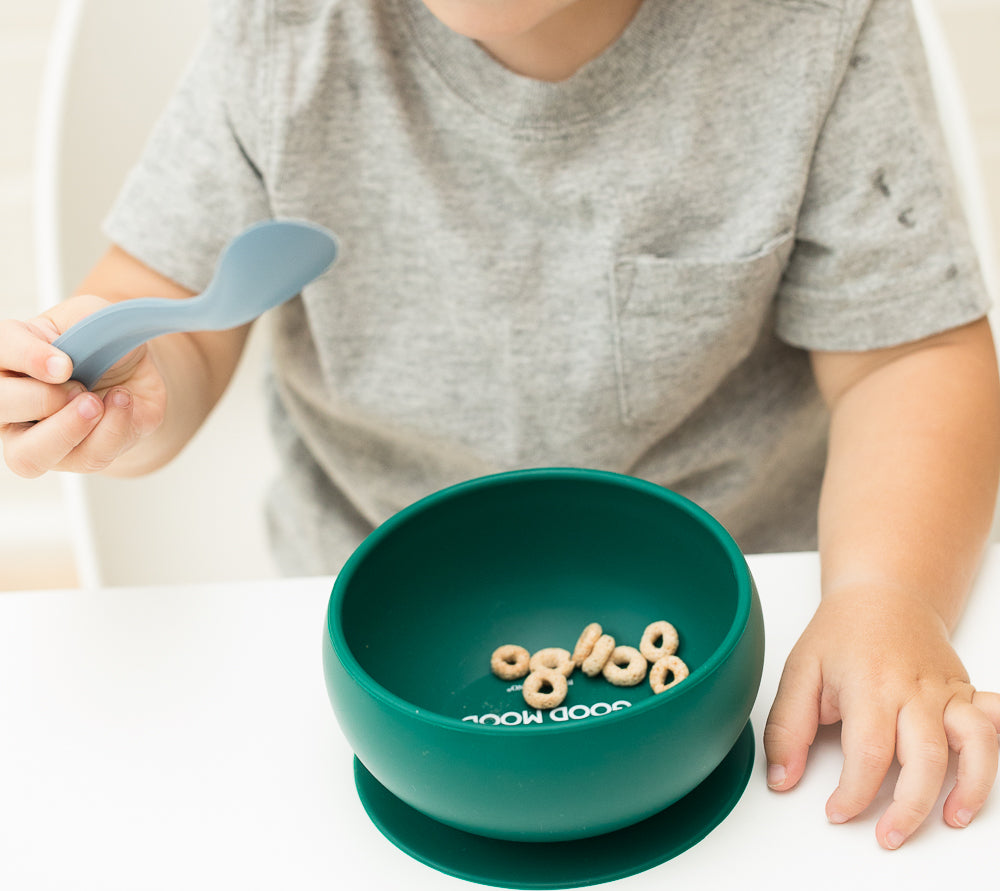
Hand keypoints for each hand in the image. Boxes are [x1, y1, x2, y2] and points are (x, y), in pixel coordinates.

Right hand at [0, 295, 165, 476]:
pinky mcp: (72, 458)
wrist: (134, 378)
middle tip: (81, 388)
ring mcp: (35, 436)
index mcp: (10, 354)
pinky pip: (86, 459)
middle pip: (1, 406)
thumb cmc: (101, 346)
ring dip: (69, 430)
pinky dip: (111, 431)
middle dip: (44, 399)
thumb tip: (84, 334)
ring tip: (97, 405)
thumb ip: (88, 319)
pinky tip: (123, 404)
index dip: (28, 358)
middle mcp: (11, 399)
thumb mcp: (96, 317)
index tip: (65, 365)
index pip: (0, 350)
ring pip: (28, 455)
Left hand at [763, 586, 999, 848]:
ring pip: (973, 743)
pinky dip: (999, 743)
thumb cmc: (841, 635)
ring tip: (951, 818)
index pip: (869, 752)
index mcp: (869, 685)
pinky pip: (994, 718)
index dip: (854, 793)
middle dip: (910, 807)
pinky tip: (984, 770)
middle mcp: (913, 689)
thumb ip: (787, 729)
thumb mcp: (800, 673)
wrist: (882, 595)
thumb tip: (781, 779)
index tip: (838, 813)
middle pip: (925, 757)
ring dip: (969, 786)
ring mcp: (945, 691)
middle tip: (888, 836)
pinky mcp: (966, 693)